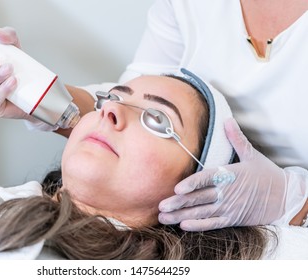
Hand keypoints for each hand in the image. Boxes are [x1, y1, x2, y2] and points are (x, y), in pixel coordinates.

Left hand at [158, 118, 286, 230]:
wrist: (285, 197)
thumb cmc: (266, 175)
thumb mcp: (252, 155)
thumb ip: (236, 138)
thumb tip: (227, 119)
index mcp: (229, 175)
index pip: (207, 179)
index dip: (192, 184)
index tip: (177, 188)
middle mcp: (227, 192)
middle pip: (199, 198)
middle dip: (179, 203)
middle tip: (161, 206)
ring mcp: (229, 207)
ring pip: (202, 213)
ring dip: (181, 215)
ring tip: (164, 217)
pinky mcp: (232, 219)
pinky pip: (213, 224)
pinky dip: (198, 225)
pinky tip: (183, 226)